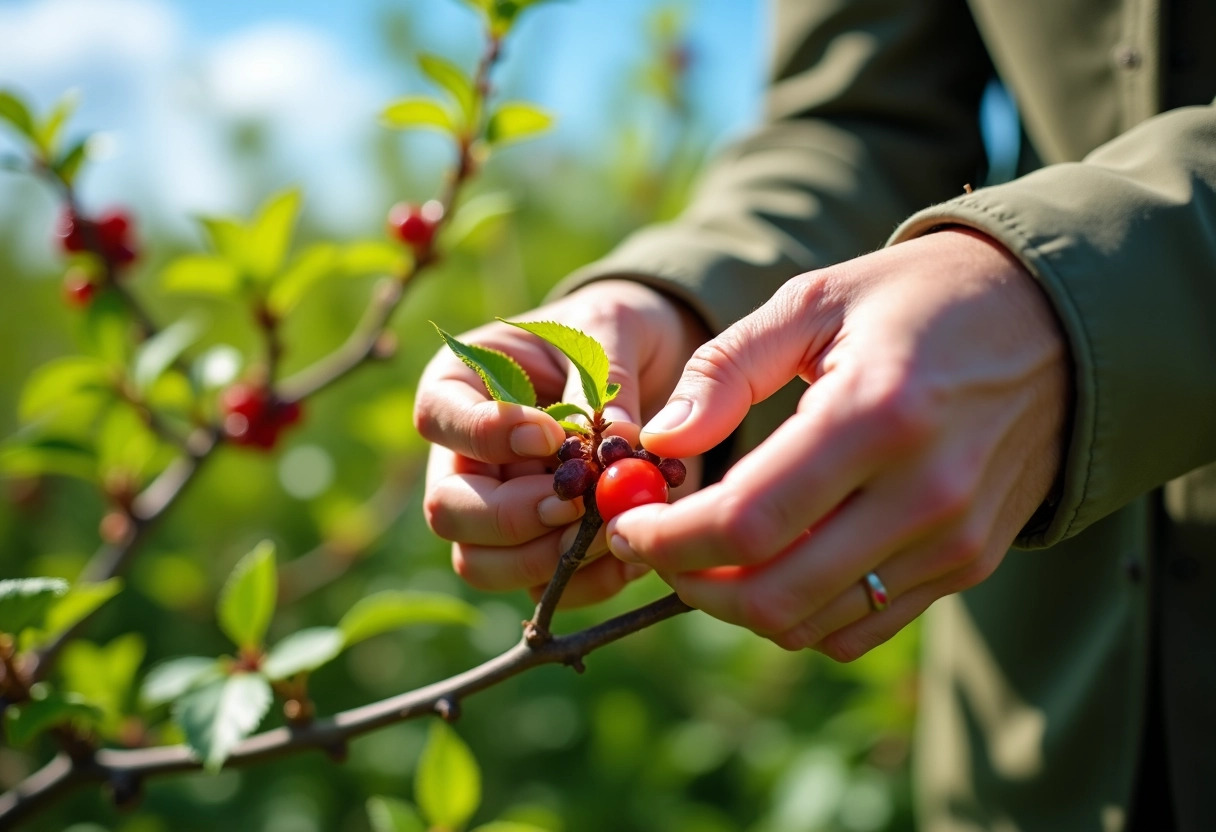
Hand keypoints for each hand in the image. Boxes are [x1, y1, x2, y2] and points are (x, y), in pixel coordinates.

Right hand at [416, 280, 708, 605]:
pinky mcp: (539, 549)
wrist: (651, 362)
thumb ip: (607, 380)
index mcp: (461, 384)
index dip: (486, 436)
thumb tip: (619, 441)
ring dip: (544, 558)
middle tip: (573, 503)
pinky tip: (629, 551)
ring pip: (481, 563)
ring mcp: (496, 510)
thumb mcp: (610, 328)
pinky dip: (585, 581)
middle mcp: (465, 457)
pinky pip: (541, 590)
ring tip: (607, 528)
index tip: (549, 435)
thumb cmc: (611, 330)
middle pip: (448, 509)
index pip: (438, 418)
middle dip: (511, 517)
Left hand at [607, 229, 1068, 658]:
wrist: (1053, 324)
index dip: (669, 539)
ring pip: (814, 622)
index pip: (747, 520)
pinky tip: (775, 562)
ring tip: (707, 552)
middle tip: (656, 548)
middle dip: (691, 584)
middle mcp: (924, 492)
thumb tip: (660, 441)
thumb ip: (728, 368)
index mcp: (875, 414)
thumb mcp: (815, 301)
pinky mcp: (970, 563)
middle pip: (776, 595)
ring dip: (739, 603)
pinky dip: (801, 612)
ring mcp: (954, 539)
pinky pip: (863, 626)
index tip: (629, 526)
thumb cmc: (919, 300)